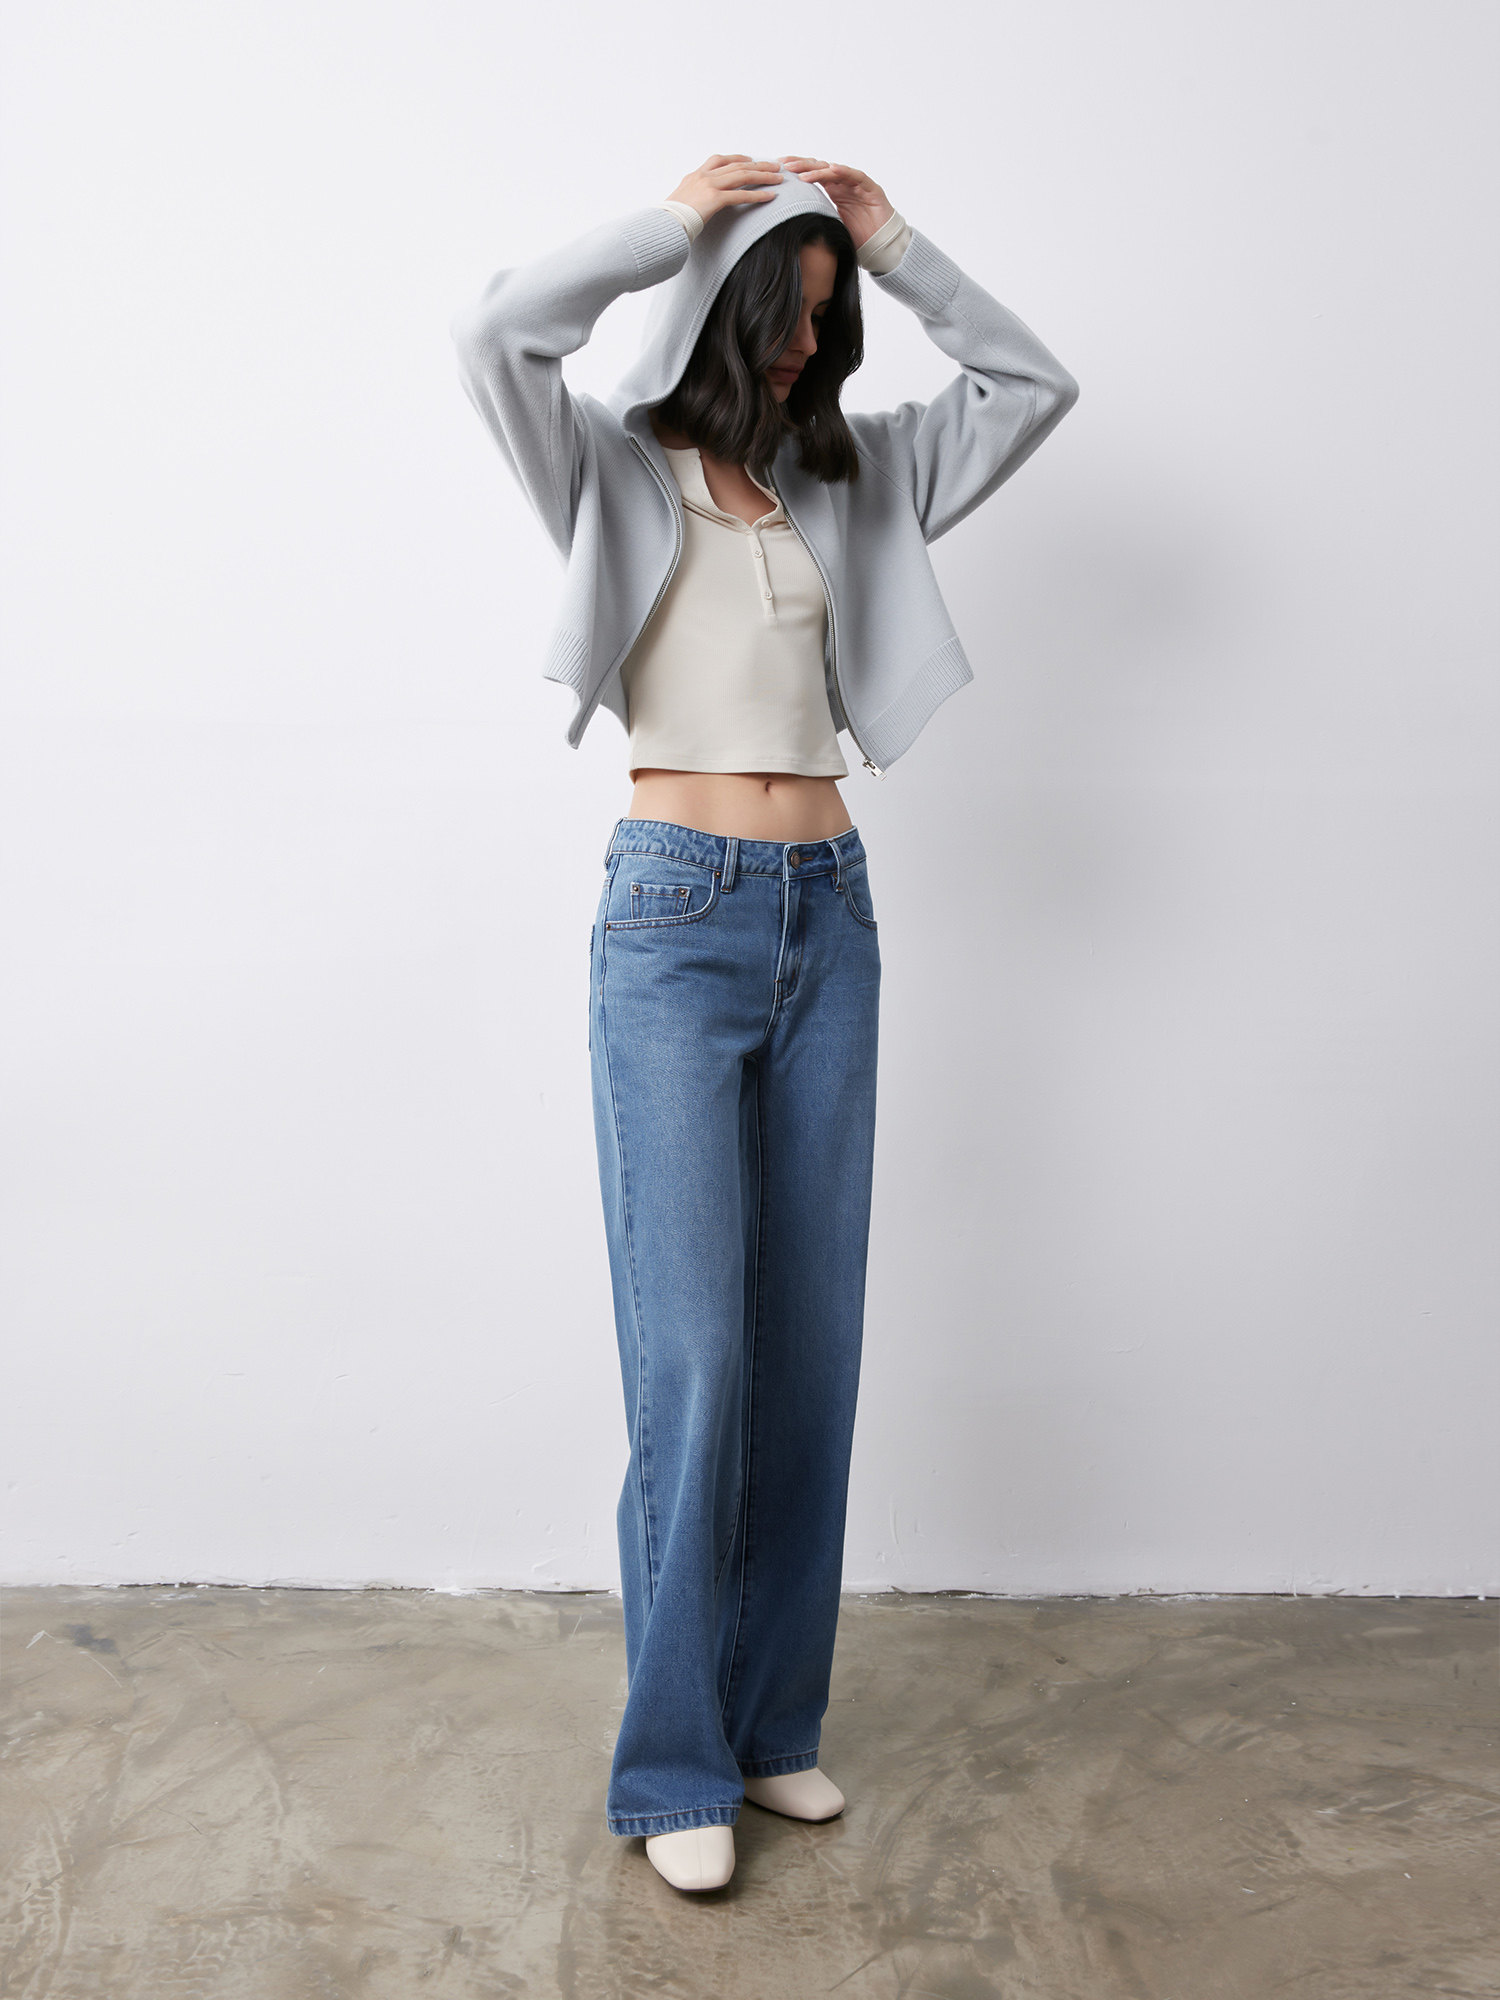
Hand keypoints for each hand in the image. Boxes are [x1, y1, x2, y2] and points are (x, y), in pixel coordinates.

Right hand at [665, 155, 783, 223]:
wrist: (663, 225)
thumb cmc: (670, 220)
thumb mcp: (682, 203)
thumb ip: (693, 198)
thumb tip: (697, 205)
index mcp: (695, 175)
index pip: (720, 160)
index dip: (738, 158)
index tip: (750, 159)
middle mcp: (703, 176)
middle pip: (737, 165)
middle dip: (758, 164)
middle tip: (775, 165)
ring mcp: (709, 186)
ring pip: (742, 175)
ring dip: (763, 175)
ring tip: (779, 177)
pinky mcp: (714, 199)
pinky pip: (741, 195)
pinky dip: (758, 195)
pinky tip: (770, 196)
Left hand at [775, 157, 893, 248]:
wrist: (881, 245)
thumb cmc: (856, 237)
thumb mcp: (829, 227)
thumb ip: (815, 219)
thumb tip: (788, 224)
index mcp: (832, 189)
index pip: (810, 174)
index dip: (795, 171)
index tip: (777, 170)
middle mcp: (842, 183)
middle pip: (818, 168)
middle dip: (801, 166)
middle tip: (783, 166)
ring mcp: (855, 183)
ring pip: (834, 170)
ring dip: (817, 170)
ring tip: (802, 174)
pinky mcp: (870, 188)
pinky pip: (855, 176)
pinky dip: (844, 172)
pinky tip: (831, 169)